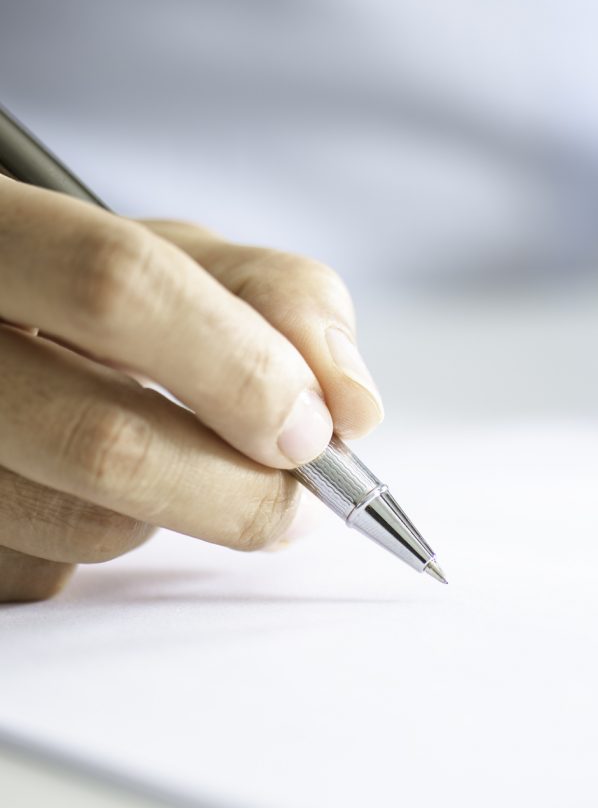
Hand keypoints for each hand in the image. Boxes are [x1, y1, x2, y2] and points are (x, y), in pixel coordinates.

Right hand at [0, 178, 382, 600]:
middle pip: (105, 442)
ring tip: (175, 460)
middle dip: (242, 492)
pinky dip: (114, 537)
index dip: (239, 369)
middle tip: (301, 499)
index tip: (316, 431)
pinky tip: (96, 483)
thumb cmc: (99, 287)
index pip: (118, 288)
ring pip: (89, 528)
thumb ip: (284, 304)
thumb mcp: (186, 258)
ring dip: (180, 513)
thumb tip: (353, 410)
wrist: (0, 328)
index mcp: (2, 234)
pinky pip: (55, 573)